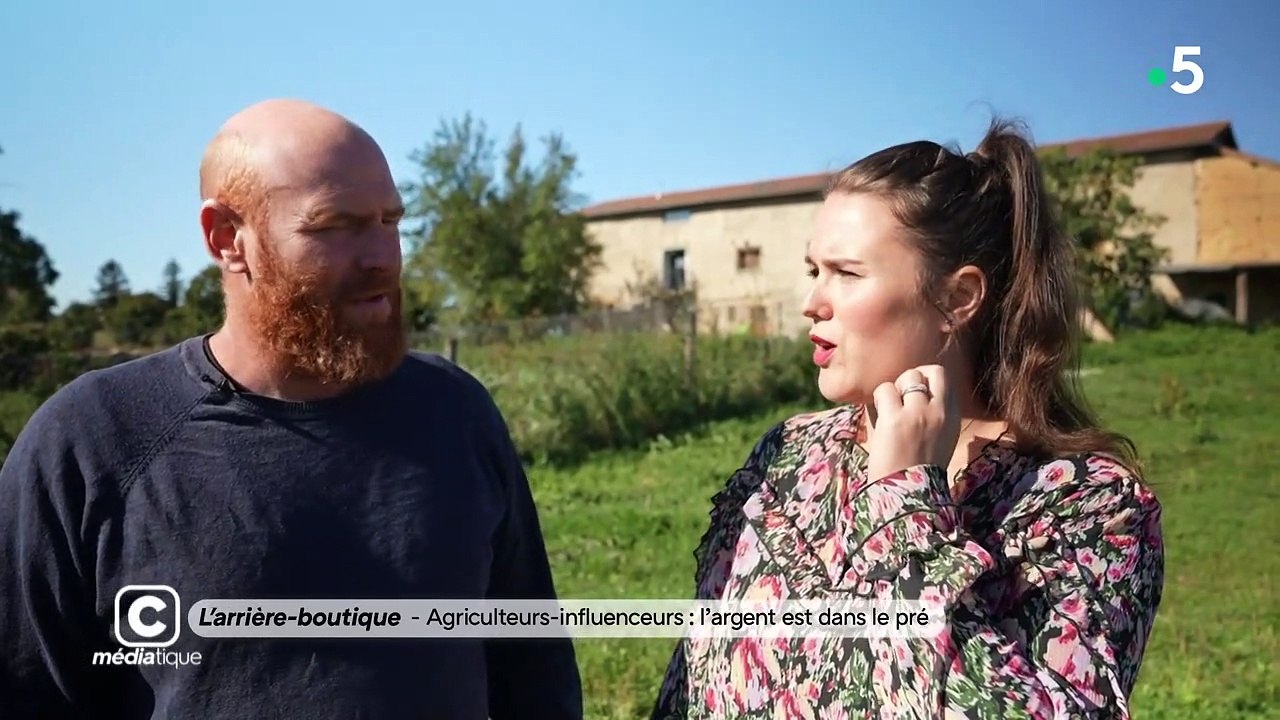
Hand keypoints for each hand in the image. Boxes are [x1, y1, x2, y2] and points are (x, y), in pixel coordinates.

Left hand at [864, 365, 961, 481]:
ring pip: (906, 377)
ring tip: (888, 413)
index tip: (913, 393)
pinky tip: (879, 420)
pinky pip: (883, 390)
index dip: (925, 380)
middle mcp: (940, 411)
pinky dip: (878, 401)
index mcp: (952, 417)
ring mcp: (919, 413)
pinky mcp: (896, 419)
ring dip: (893, 391)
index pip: (943, 378)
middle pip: (930, 370)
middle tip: (900, 399)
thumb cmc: (918, 471)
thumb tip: (916, 392)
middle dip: (912, 378)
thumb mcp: (939, 439)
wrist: (907, 496)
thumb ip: (934, 415)